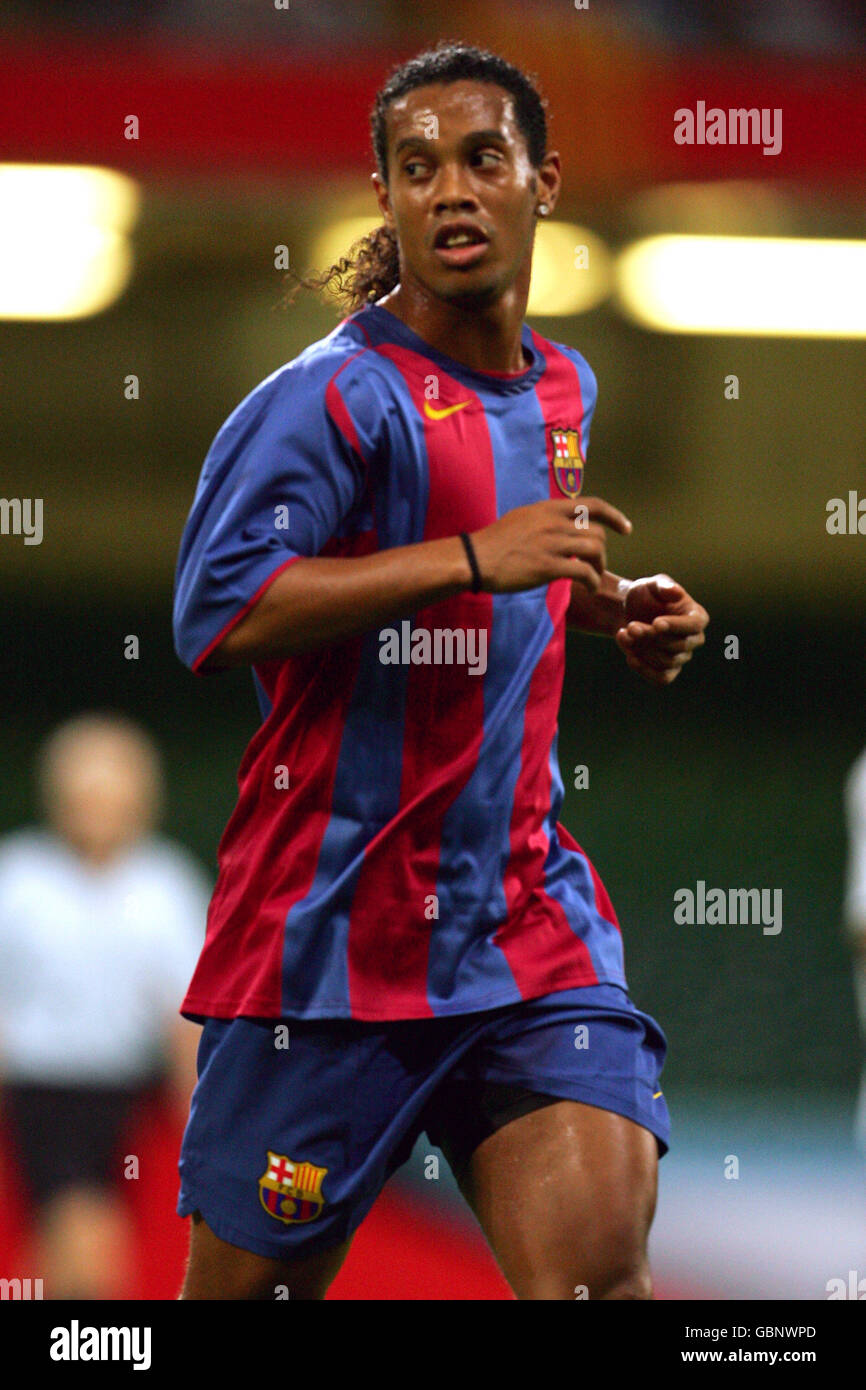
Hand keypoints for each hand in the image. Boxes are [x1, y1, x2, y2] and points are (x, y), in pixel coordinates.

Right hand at [471, 497, 631, 594]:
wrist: (474, 559)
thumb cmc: (494, 543)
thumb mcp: (521, 518)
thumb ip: (544, 519)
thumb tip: (562, 524)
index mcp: (548, 508)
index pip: (592, 504)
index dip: (614, 515)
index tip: (625, 528)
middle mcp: (554, 522)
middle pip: (597, 533)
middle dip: (602, 552)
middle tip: (596, 565)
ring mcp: (552, 544)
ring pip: (595, 550)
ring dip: (600, 567)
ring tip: (593, 578)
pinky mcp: (548, 567)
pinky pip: (584, 572)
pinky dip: (593, 582)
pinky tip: (590, 588)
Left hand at [615, 574, 707, 685]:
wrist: (626, 612)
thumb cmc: (643, 595)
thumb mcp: (650, 585)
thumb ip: (663, 586)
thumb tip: (676, 592)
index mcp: (697, 616)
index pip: (694, 625)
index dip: (675, 626)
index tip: (656, 623)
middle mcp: (694, 639)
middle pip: (678, 646)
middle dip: (652, 637)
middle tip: (631, 626)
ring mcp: (682, 657)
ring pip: (667, 662)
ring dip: (643, 650)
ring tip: (625, 633)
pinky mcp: (667, 671)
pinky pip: (662, 679)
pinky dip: (644, 669)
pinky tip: (629, 656)